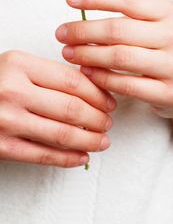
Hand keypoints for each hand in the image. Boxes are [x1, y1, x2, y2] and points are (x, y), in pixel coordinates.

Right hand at [0, 50, 116, 167]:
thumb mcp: (18, 66)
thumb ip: (51, 75)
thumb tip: (94, 89)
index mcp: (19, 65)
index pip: (74, 82)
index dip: (98, 94)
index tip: (110, 102)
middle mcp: (11, 91)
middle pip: (72, 108)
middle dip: (99, 119)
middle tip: (109, 122)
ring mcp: (4, 121)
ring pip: (62, 134)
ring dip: (90, 140)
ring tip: (103, 140)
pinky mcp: (0, 147)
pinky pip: (43, 156)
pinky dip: (68, 158)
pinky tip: (82, 156)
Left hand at [55, 0, 172, 118]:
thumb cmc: (168, 49)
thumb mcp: (160, 24)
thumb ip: (130, 15)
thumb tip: (82, 9)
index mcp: (172, 12)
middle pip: (119, 29)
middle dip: (83, 30)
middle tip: (61, 34)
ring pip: (120, 57)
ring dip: (87, 55)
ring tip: (69, 53)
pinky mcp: (169, 92)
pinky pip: (126, 85)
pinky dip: (101, 78)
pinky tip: (87, 72)